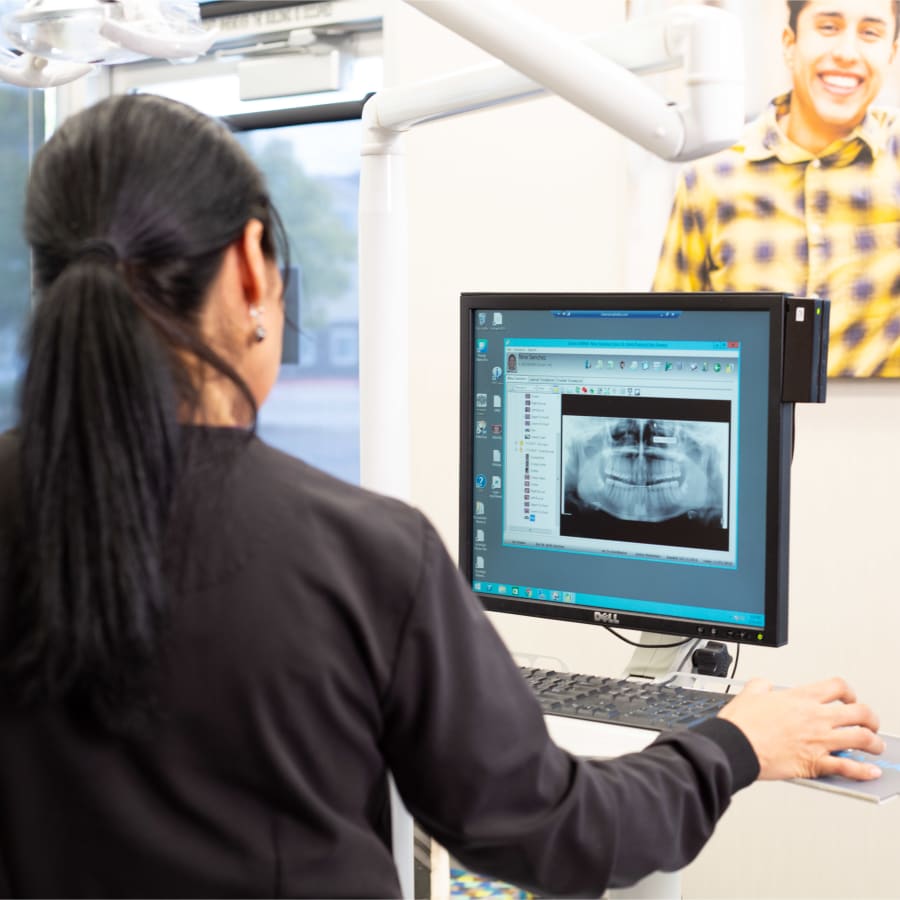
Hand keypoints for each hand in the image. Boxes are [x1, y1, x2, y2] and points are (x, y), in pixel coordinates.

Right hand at [717, 677, 884, 781]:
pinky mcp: (816, 763)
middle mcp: (816, 717)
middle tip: (870, 723)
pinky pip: (849, 768)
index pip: (837, 686)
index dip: (849, 692)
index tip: (849, 698)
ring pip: (862, 739)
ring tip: (875, 746)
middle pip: (859, 712)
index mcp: (801, 698)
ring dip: (874, 743)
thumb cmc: (741, 723)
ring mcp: (819, 740)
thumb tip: (764, 685)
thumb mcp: (749, 692)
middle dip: (870, 718)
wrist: (736, 745)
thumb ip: (761, 686)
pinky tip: (871, 772)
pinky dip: (864, 771)